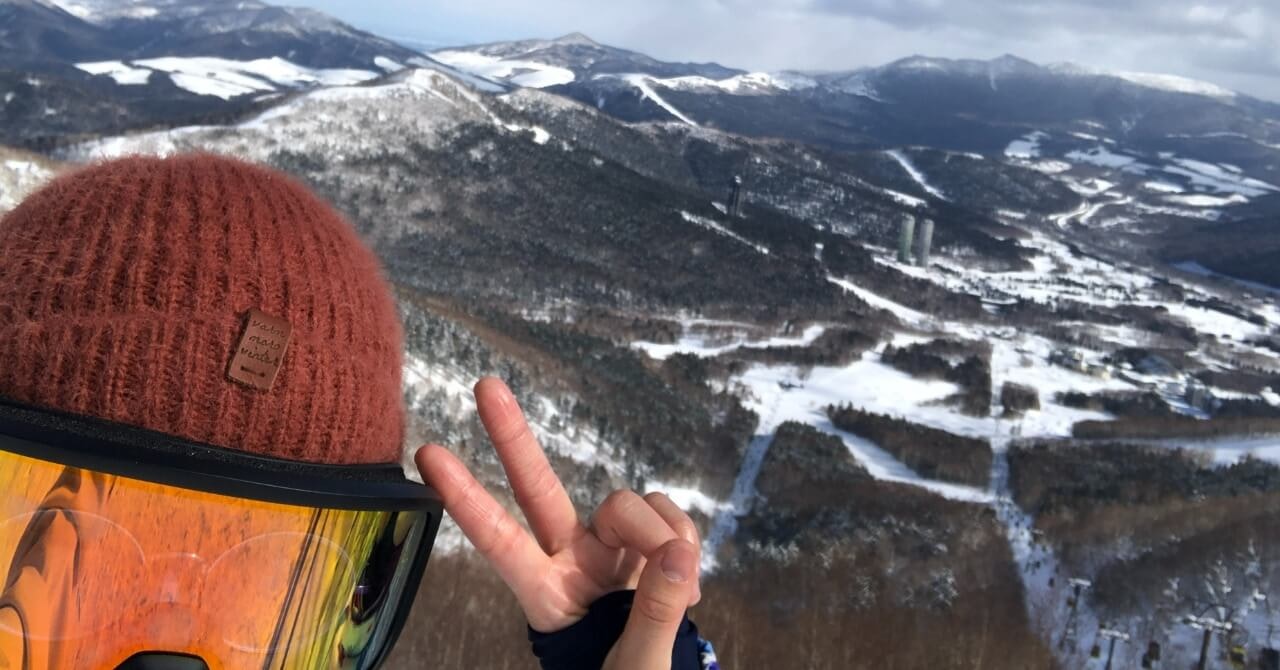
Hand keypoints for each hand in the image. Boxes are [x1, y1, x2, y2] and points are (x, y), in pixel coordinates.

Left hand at [414, 377, 701, 667]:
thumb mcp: (636, 669)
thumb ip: (655, 613)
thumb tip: (676, 556)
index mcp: (549, 597)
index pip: (500, 543)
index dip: (467, 499)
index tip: (428, 456)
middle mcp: (572, 561)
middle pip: (538, 490)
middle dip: (513, 439)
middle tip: (484, 386)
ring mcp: (611, 548)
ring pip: (628, 503)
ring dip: (661, 533)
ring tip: (682, 588)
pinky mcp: (651, 543)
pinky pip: (670, 516)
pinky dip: (685, 537)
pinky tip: (690, 580)